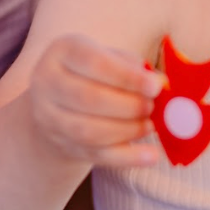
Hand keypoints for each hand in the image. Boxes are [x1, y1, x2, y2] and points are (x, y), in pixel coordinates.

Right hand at [26, 33, 164, 167]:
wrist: (59, 103)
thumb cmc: (94, 74)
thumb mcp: (111, 59)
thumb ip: (136, 69)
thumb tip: (163, 84)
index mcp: (63, 51)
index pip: (94, 63)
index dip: (127, 77)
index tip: (155, 87)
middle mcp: (47, 82)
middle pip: (89, 99)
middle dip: (128, 106)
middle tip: (152, 107)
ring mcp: (50, 117)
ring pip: (89, 131)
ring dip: (127, 130)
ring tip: (149, 125)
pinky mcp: (62, 144)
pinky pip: (96, 155)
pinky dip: (127, 158)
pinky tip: (151, 156)